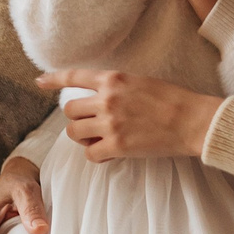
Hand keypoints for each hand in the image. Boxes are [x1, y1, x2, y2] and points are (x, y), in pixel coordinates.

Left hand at [38, 68, 221, 162]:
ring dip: (83, 138)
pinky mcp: (117, 145)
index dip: (53, 79)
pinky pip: (90, 154)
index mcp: (114, 79)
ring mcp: (110, 122)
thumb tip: (102, 98)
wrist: (193, 120)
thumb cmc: (174, 101)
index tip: (40, 82)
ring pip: (74, 132)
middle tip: (91, 127)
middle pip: (69, 110)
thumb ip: (118, 88)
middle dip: (76, 120)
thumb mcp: (142, 82)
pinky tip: (109, 154)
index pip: (74, 76)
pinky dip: (97, 156)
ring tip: (100, 140)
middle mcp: (107, 99)